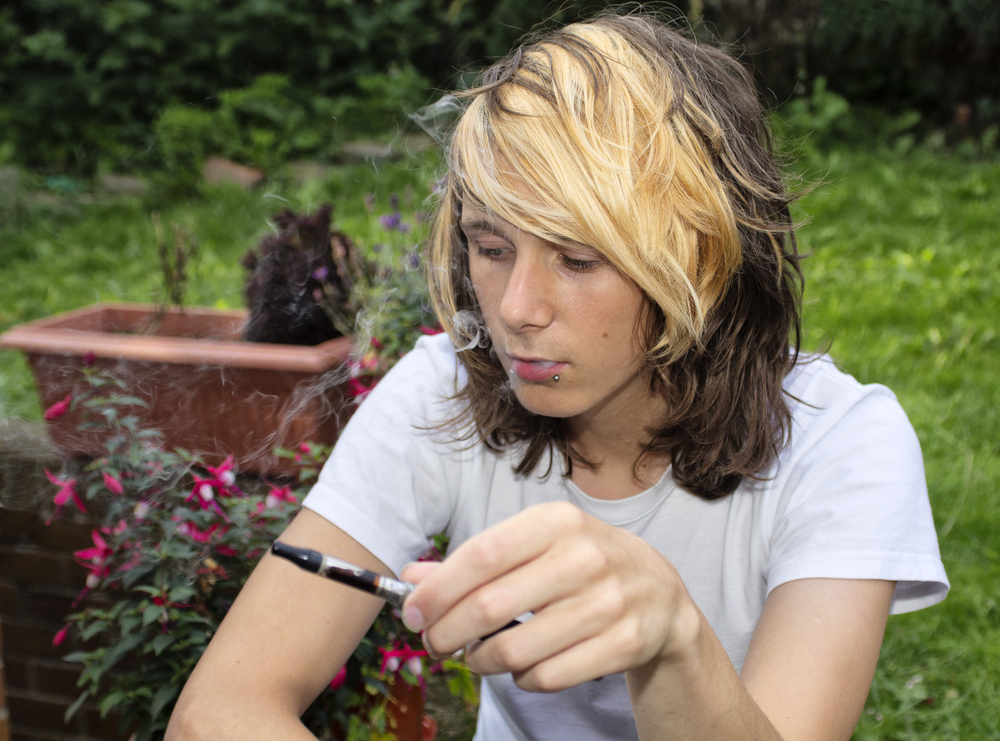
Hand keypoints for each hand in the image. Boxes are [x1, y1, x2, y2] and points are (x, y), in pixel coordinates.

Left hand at [399, 501, 699, 692]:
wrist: (659, 593)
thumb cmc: (579, 564)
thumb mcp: (533, 545)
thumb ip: (474, 561)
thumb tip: (411, 580)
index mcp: (557, 522)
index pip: (482, 554)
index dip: (438, 589)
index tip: (412, 613)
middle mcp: (586, 557)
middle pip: (490, 606)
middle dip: (447, 632)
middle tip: (434, 643)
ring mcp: (610, 602)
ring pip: (515, 650)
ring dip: (480, 660)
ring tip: (475, 656)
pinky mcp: (625, 643)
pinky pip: (547, 676)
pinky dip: (521, 679)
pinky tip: (521, 667)